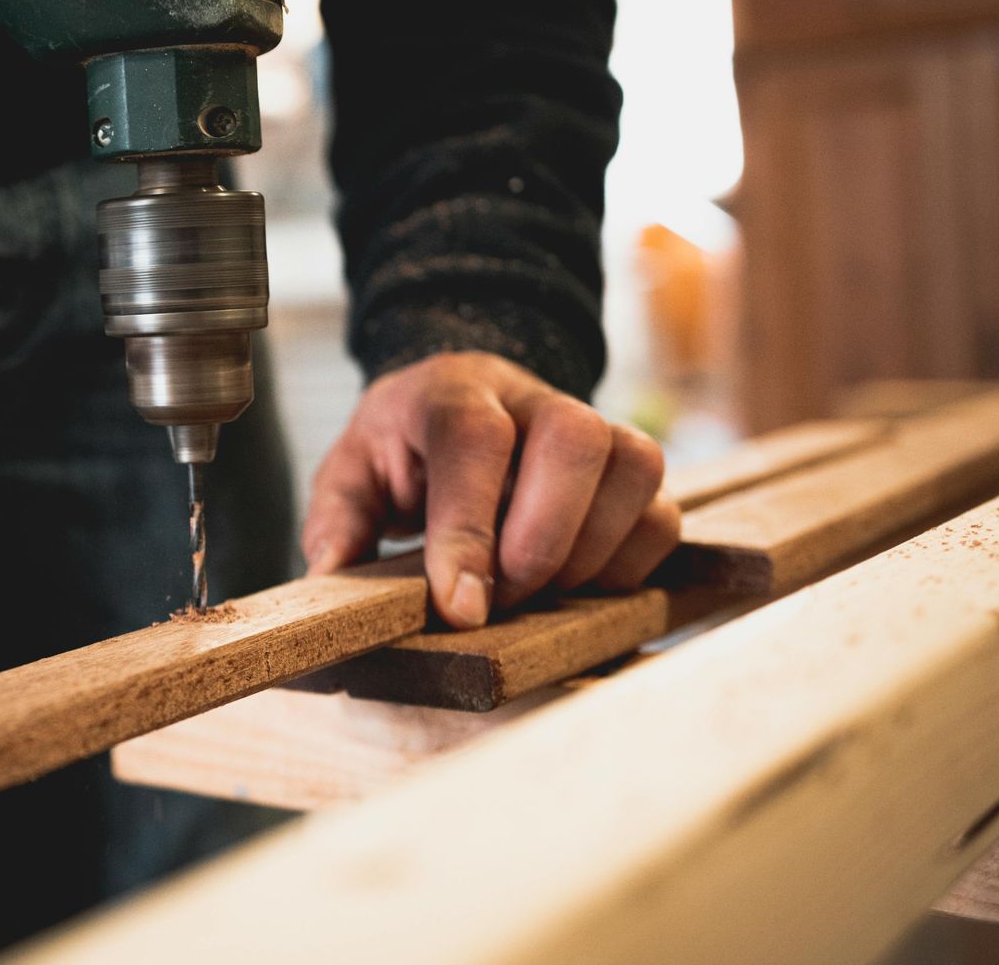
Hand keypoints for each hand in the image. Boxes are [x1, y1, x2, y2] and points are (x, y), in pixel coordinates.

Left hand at [301, 352, 680, 628]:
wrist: (461, 406)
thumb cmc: (404, 452)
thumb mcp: (351, 474)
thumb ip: (337, 521)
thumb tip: (336, 575)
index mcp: (453, 391)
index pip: (473, 439)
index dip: (470, 528)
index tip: (462, 608)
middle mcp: (533, 397)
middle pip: (575, 438)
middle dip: (541, 540)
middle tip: (501, 598)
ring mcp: (596, 427)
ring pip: (635, 468)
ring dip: (588, 555)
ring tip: (534, 590)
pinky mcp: (633, 472)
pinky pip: (662, 515)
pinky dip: (625, 566)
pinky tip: (574, 583)